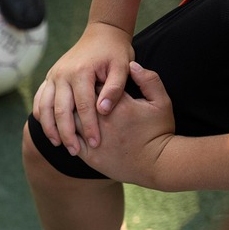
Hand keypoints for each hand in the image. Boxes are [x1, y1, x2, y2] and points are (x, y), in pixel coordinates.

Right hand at [33, 22, 133, 156]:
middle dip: (67, 134)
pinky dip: (41, 117)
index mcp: (81, 72)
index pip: (83, 106)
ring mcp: (53, 76)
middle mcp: (62, 74)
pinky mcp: (49, 78)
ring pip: (44, 108)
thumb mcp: (122, 66)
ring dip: (50, 128)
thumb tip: (103, 110)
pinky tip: (50, 130)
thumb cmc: (115, 53)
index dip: (89, 127)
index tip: (96, 144)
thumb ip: (115, 88)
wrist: (102, 33)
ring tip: (59, 144)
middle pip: (60, 110)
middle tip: (75, 152)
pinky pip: (39, 100)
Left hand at [77, 61, 176, 186]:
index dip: (93, 81)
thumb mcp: (162, 102)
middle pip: (79, 102)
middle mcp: (103, 121)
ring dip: (69, 114)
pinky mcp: (90, 156)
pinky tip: (67, 128)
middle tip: (77, 93)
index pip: (96, 85)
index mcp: (118, 105)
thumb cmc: (160, 131)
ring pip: (72, 122)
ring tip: (69, 108)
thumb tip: (131, 65)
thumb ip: (149, 80)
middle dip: (77, 96)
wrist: (157, 164)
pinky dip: (67, 133)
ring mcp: (94, 139)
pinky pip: (71, 141)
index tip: (94, 80)